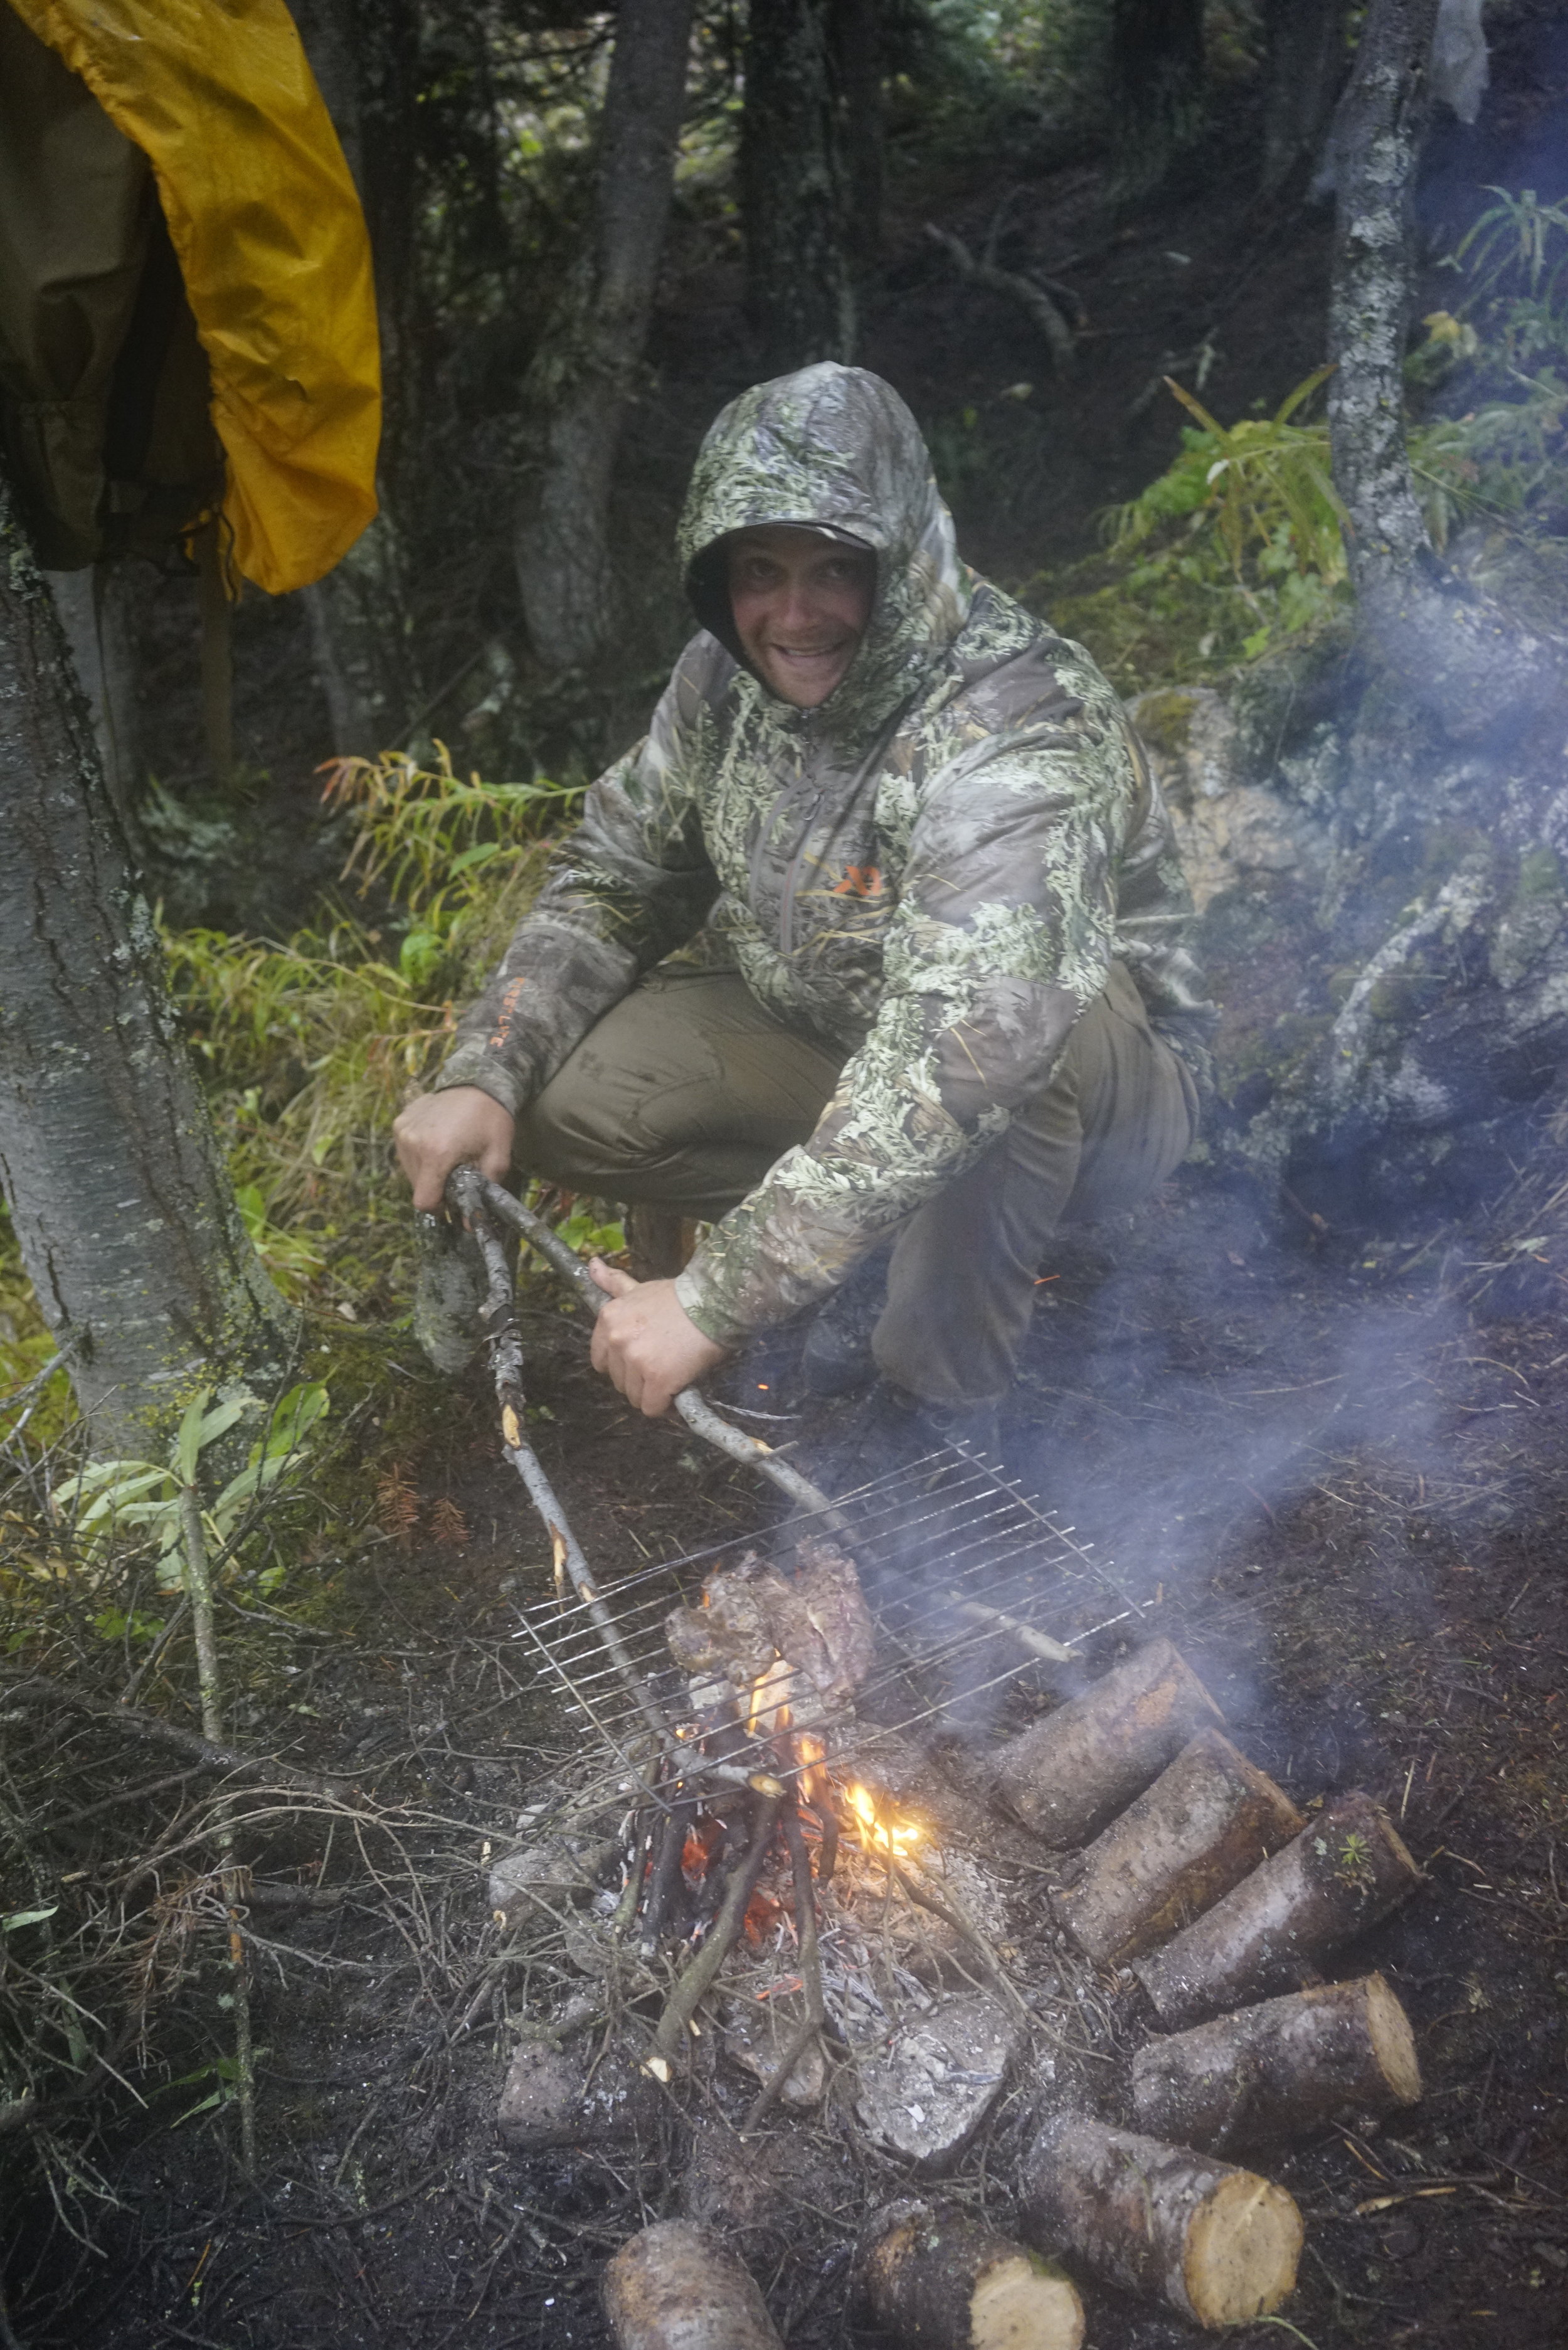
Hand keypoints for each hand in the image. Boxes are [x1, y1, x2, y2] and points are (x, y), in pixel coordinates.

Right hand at [393, 1087, 514, 1212]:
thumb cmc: (492, 1120)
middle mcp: (413, 1143)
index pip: (423, 1201)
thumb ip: (483, 1192)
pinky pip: (406, 1150)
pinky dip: (419, 1153)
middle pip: (417, 1186)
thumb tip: (469, 1225)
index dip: (438, 1207)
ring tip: (447, 1155)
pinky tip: (438, 1140)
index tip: (451, 1201)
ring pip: (409, 1170)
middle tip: (455, 1175)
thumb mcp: (498, 1158)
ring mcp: (403, 1130)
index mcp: (436, 1154)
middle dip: (435, 1187)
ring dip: (427, 1171)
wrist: (479, 1080)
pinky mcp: (400, 1121)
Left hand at [588, 1259, 727, 1415]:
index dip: (622, 1364)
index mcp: (609, 1318)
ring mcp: (636, 1361)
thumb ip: (614, 1283)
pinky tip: (678, 1392)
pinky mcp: (658, 1380)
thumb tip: (591, 1265)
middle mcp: (616, 1340)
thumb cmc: (679, 1297)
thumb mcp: (641, 1288)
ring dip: (651, 1393)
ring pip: (634, 1396)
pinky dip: (665, 1406)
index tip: (641, 1359)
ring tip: (672, 1377)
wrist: (713, 1305)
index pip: (600, 1360)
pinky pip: (652, 1408)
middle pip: (618, 1380)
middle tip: (662, 1365)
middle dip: (637, 1378)